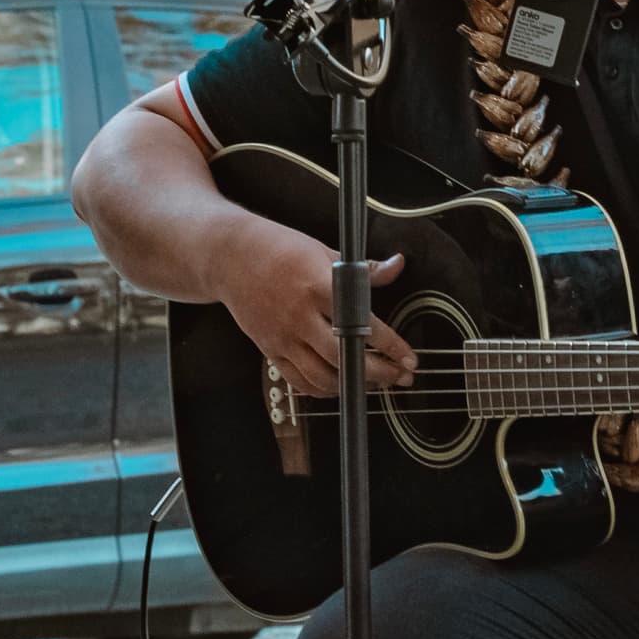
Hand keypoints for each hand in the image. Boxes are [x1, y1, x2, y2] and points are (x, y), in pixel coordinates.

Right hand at [220, 221, 413, 399]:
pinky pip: (299, 381)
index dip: (390, 345)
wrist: (230, 257)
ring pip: (322, 376)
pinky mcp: (270, 349)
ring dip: (352, 385)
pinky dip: (323, 389)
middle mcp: (300, 315)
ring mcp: (283, 336)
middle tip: (399, 376)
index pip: (362, 323)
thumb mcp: (325, 251)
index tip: (408, 357)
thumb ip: (365, 269)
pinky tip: (340, 384)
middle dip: (378, 373)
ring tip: (375, 382)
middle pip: (343, 357)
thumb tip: (397, 266)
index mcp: (318, 286)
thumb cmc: (279, 249)